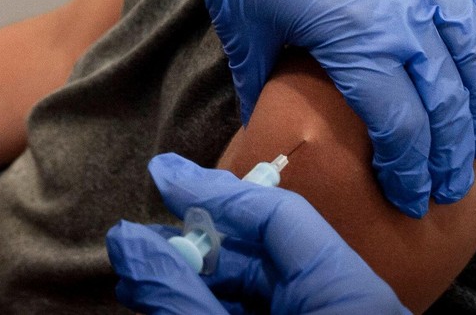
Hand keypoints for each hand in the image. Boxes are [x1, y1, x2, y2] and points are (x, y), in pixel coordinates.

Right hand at [105, 154, 408, 314]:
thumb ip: (180, 292)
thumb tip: (125, 241)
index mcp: (351, 289)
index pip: (278, 211)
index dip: (214, 189)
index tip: (162, 174)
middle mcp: (346, 300)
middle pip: (262, 251)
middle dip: (194, 246)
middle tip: (136, 240)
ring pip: (256, 286)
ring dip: (196, 281)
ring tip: (139, 276)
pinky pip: (262, 310)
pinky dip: (214, 307)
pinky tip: (171, 301)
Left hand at [107, 0, 475, 215]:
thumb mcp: (246, 35)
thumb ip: (268, 94)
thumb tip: (268, 141)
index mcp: (356, 38)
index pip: (403, 127)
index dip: (412, 171)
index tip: (414, 200)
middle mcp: (402, 4)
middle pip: (448, 98)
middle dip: (454, 152)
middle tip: (452, 186)